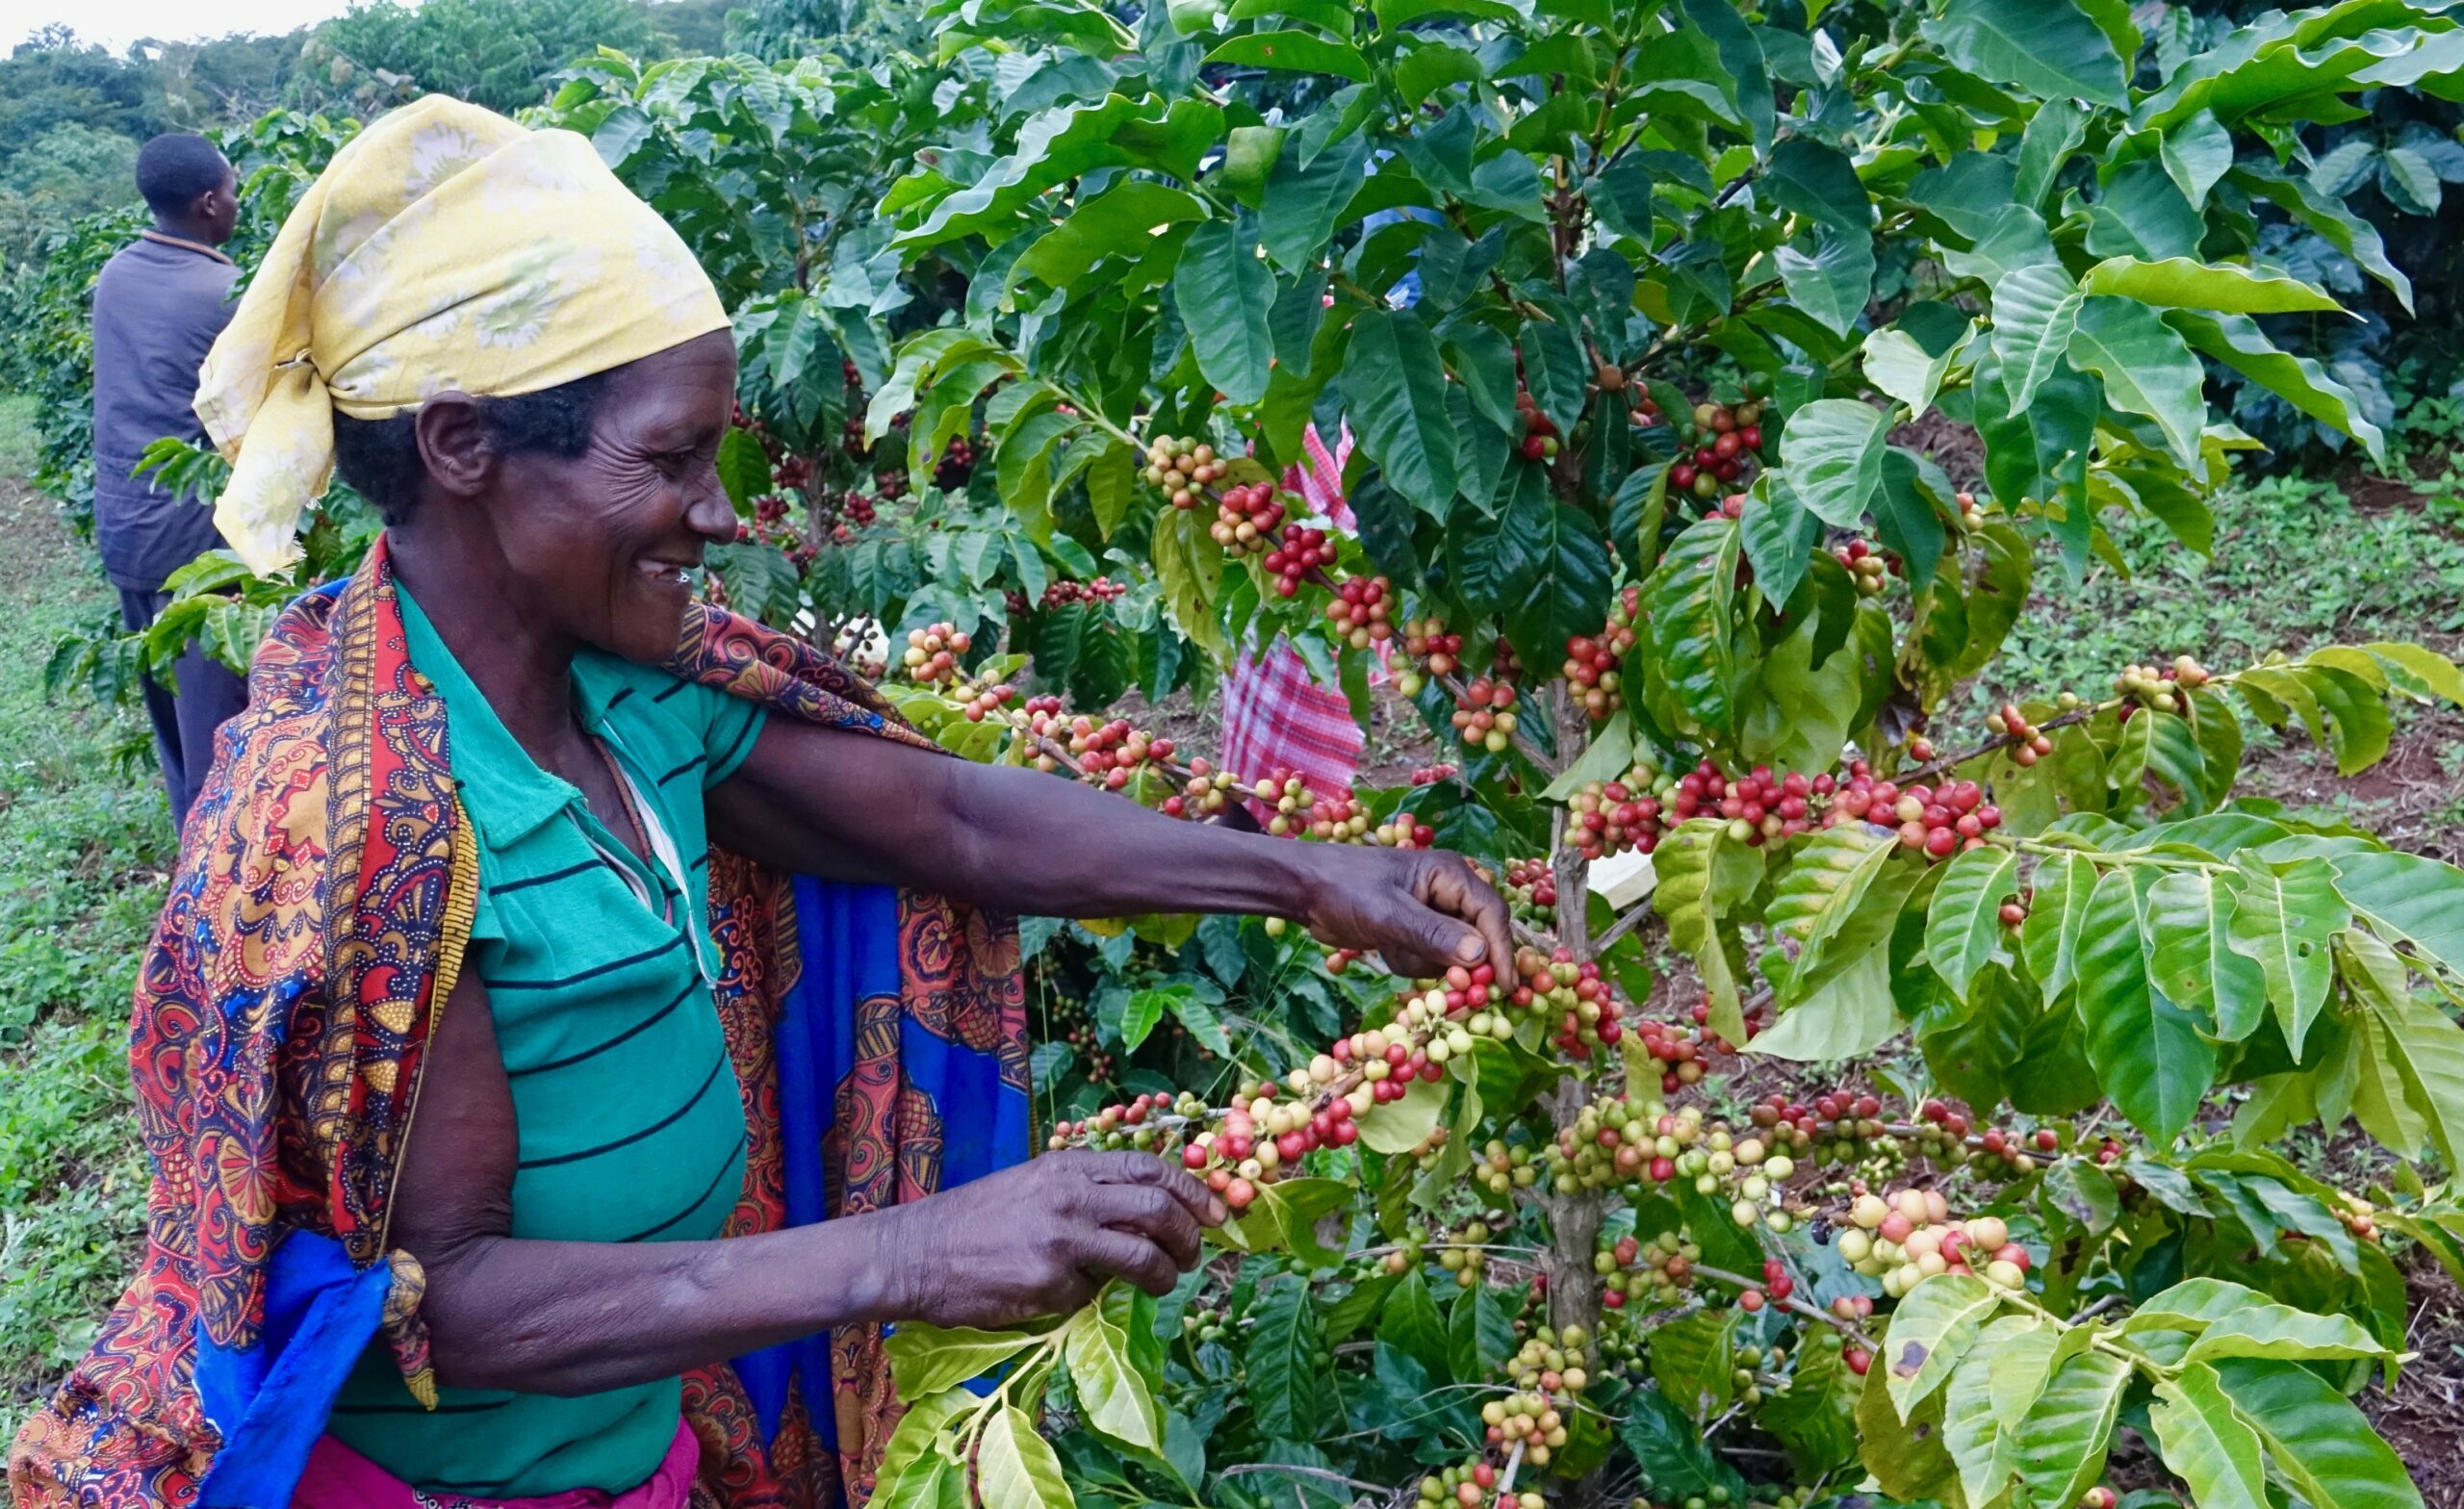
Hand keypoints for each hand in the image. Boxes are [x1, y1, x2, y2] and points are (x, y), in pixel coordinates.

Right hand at [877, 1152, 1225, 1329]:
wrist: (915, 1253)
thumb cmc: (974, 1221)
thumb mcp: (1032, 1185)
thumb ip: (1085, 1194)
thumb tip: (1143, 1218)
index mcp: (1069, 1166)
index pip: (1151, 1168)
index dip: (1192, 1190)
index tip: (1215, 1212)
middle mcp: (1072, 1195)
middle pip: (1160, 1208)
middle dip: (1191, 1235)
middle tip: (1195, 1255)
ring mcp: (1062, 1238)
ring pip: (1144, 1255)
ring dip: (1164, 1275)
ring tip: (1161, 1284)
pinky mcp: (1049, 1282)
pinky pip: (1091, 1294)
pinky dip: (1088, 1298)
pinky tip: (1063, 1294)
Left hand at [1296, 845, 1514, 978]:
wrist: (1304, 890)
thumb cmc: (1344, 889)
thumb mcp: (1388, 914)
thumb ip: (1434, 935)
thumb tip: (1480, 955)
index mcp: (1450, 875)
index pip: (1491, 914)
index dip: (1501, 951)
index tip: (1502, 986)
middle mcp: (1448, 893)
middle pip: (1477, 938)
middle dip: (1454, 962)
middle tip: (1440, 981)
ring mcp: (1432, 914)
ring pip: (1452, 956)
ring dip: (1423, 962)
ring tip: (1392, 946)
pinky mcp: (1415, 932)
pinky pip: (1428, 960)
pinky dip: (1408, 962)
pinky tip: (1385, 948)